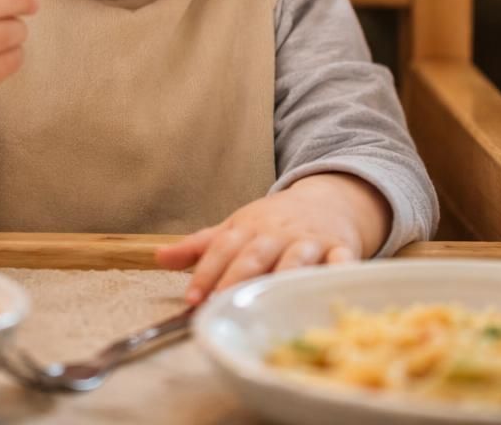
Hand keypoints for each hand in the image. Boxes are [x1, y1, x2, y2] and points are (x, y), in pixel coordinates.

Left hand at [155, 174, 389, 303]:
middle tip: (222, 303)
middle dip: (237, 278)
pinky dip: (341, 270)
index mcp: (248, 228)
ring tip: (270, 298)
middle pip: (254, 255)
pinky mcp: (340, 248)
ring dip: (282, 276)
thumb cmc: (275, 223)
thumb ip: (200, 246)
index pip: (222, 248)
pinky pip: (341, 260)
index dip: (206, 272)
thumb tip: (158, 257)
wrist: (327, 198)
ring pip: (295, 259)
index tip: (192, 298)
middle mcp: (276, 234)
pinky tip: (336, 280)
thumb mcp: (236, 227)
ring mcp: (309, 241)